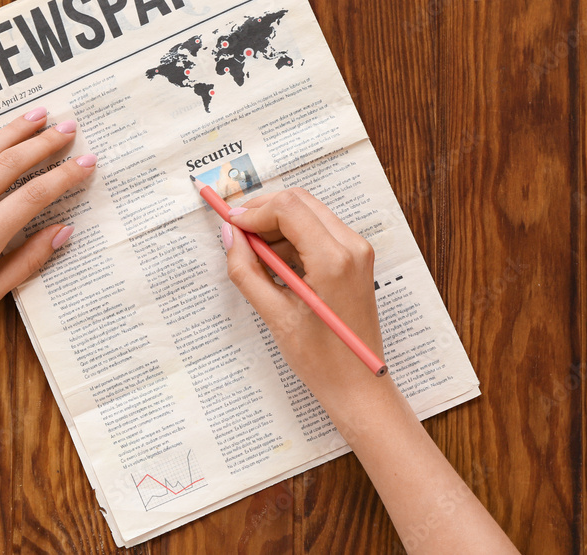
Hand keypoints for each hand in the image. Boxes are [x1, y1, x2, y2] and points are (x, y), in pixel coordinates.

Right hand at [222, 188, 395, 410]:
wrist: (358, 384)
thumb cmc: (320, 358)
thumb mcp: (274, 315)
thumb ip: (246, 270)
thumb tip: (229, 236)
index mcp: (333, 260)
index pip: (288, 208)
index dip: (253, 212)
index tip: (230, 226)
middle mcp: (352, 246)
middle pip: (300, 202)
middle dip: (264, 211)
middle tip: (237, 233)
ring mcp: (358, 251)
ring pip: (309, 213)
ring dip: (277, 225)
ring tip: (255, 256)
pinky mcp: (356, 258)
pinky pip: (319, 231)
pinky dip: (293, 237)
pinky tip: (277, 264)